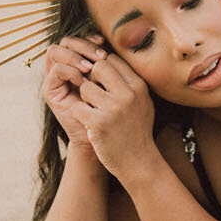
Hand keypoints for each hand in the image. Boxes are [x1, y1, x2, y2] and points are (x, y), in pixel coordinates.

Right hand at [42, 34, 106, 149]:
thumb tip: (118, 42)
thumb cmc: (113, 109)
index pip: (79, 40)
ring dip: (75, 56)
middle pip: (66, 41)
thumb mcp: (115, 82)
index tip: (105, 45)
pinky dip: (70, 71)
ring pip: (55, 51)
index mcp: (79, 62)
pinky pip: (55, 70)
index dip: (90, 39)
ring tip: (91, 68)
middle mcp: (64, 67)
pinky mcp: (50, 91)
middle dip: (83, 45)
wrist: (104, 136)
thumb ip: (112, 64)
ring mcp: (55, 78)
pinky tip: (83, 82)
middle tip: (101, 56)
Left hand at [71, 54, 156, 180]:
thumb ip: (128, 82)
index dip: (102, 68)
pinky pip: (78, 107)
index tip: (101, 83)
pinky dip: (79, 115)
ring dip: (84, 99)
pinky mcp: (98, 123)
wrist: (138, 162)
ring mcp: (113, 108)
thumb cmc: (136, 130)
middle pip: (98, 66)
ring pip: (85, 87)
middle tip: (94, 95)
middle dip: (91, 78)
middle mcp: (128, 94)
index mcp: (139, 86)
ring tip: (94, 112)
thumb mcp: (142, 102)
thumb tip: (107, 58)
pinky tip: (89, 124)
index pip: (113, 59)